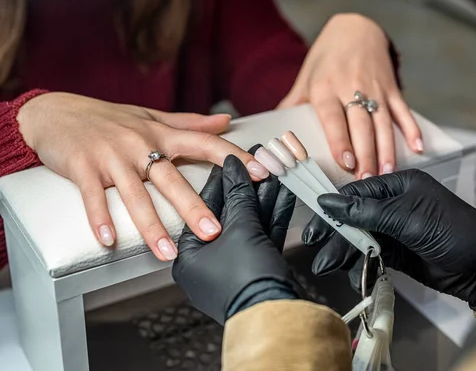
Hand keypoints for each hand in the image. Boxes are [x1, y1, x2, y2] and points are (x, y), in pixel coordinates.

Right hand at [17, 92, 269, 260]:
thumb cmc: (107, 118)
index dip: (235, 158)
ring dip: (151, 226)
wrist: (55, 113)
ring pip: (136, 195)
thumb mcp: (150, 117)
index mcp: (160, 135)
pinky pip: (94, 197)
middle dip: (194, 207)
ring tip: (167, 253)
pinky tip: (109, 241)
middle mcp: (140, 146)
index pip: (206, 144)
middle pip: (172, 179)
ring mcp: (111, 157)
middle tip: (213, 233)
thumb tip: (226, 122)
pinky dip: (100, 219)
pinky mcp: (83, 167)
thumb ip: (190, 123)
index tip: (260, 174)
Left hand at [172, 153, 302, 323]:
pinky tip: (284, 195)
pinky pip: (262, 236)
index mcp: (190, 257)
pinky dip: (273, 216)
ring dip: (263, 198)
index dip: (222, 180)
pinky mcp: (257, 269)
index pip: (204, 207)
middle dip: (247, 188)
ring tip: (274, 173)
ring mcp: (235, 267)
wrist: (277, 317)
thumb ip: (239, 197)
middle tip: (256, 163)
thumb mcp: (240, 230)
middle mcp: (209, 263)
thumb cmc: (246, 285)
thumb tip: (235, 170)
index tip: (232, 160)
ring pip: (249, 224)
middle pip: (229, 215)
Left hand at [278, 13, 422, 179]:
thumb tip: (274, 135)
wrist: (354, 29)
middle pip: (361, 125)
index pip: (333, 118)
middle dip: (366, 154)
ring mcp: (375, 87)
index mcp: (325, 88)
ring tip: (387, 172)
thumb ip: (291, 107)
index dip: (341, 141)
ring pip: (383, 122)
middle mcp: (351, 87)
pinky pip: (403, 110)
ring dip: (387, 149)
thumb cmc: (326, 59)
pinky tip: (418, 147)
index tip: (346, 162)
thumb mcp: (305, 79)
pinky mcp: (391, 87)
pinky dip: (412, 129)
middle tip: (366, 179)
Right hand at [303, 170, 475, 309]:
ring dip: (344, 252)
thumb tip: (328, 201)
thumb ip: (366, 212)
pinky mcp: (396, 253)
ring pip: (359, 239)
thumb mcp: (408, 218)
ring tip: (327, 266)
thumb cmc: (451, 231)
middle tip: (314, 248)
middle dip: (335, 234)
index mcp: (398, 185)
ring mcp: (394, 230)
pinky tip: (354, 276)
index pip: (356, 193)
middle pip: (354, 217)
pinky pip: (370, 256)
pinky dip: (360, 266)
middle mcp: (393, 205)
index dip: (333, 207)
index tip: (314, 222)